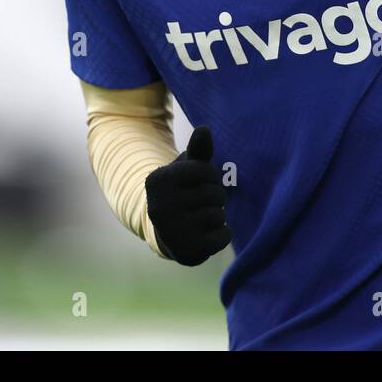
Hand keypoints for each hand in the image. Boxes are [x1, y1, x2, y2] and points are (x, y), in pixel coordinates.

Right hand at [144, 125, 230, 265]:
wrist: (168, 233)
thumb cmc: (182, 191)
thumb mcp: (186, 168)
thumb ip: (198, 150)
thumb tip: (205, 129)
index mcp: (158, 181)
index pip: (204, 170)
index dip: (209, 176)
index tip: (198, 182)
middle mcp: (160, 206)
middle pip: (214, 194)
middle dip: (215, 197)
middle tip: (202, 203)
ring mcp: (173, 231)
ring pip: (219, 216)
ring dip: (217, 216)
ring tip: (202, 218)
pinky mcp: (187, 252)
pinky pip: (223, 237)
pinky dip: (221, 235)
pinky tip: (207, 234)